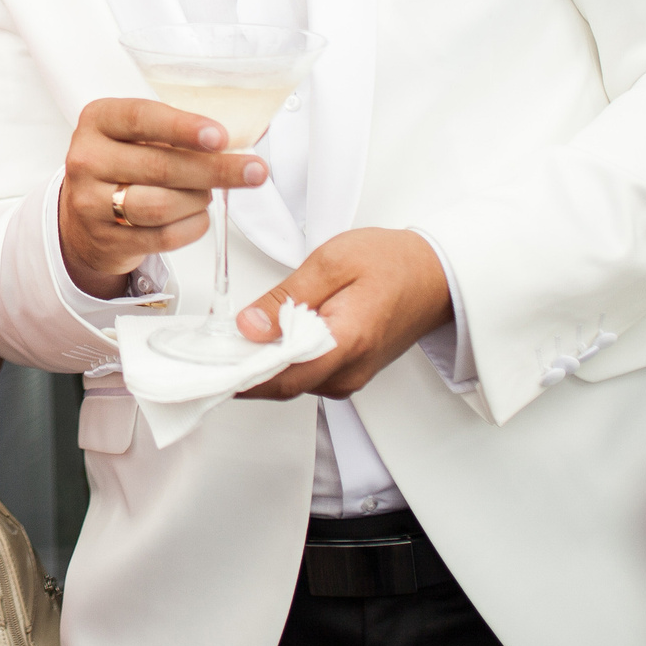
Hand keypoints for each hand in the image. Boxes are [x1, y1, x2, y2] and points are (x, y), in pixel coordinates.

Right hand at [58, 98, 267, 296]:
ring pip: (161, 206)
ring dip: (199, 200)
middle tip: (254, 171)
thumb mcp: (136, 135)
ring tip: (208, 193)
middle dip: (214, 169)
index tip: (220, 136)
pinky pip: (162, 237)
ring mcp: (90, 203)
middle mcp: (87, 159)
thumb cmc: (123, 165)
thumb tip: (239, 139)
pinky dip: (192, 226)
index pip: (141, 118)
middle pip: (159, 166)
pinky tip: (197, 216)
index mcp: (98, 121)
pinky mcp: (105, 239)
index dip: (183, 127)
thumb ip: (176, 132)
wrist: (84, 216)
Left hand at [233, 228, 452, 400]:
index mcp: (346, 342)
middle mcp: (349, 371)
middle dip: (245, 369)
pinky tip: (269, 340)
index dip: (241, 376)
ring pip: (292, 382)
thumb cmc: (393, 263)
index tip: (209, 368)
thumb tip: (249, 325)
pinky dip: (283, 361)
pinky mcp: (349, 372)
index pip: (282, 378)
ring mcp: (351, 376)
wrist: (437, 274)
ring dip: (264, 364)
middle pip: (282, 384)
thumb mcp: (332, 261)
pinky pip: (306, 375)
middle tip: (212, 347)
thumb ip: (287, 296)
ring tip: (237, 338)